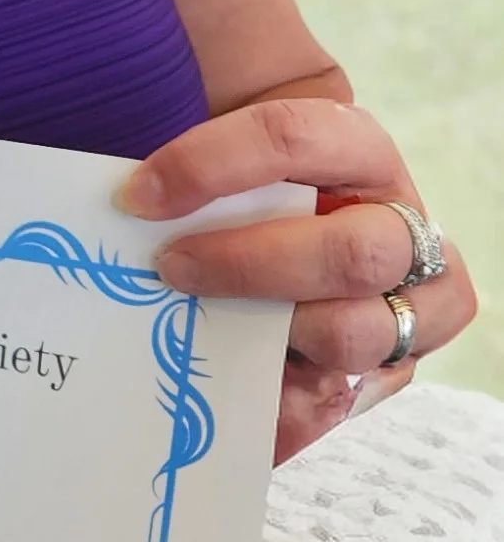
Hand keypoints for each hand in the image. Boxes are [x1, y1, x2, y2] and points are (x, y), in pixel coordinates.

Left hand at [118, 98, 475, 464]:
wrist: (299, 241)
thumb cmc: (252, 192)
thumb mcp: (235, 158)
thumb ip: (198, 156)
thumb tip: (126, 191)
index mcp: (357, 148)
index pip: (294, 137)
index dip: (210, 164)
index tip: (137, 196)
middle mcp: (400, 224)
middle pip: (348, 254)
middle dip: (246, 267)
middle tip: (170, 268)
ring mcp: (414, 305)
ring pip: (352, 334)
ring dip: (269, 336)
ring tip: (208, 327)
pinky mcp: (396, 370)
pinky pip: (339, 402)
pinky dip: (280, 405)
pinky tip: (236, 391)